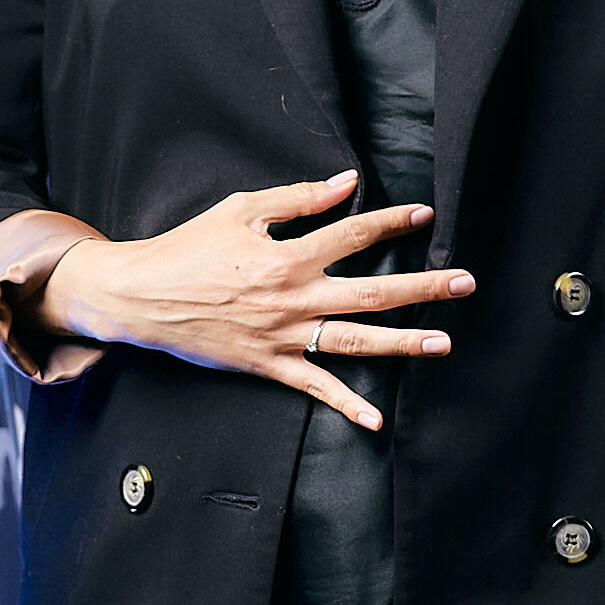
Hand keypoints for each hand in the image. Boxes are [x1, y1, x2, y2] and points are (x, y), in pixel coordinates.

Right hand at [42, 170, 473, 432]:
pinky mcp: (268, 365)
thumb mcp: (240, 210)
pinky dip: (346, 406)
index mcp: (286, 255)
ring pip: (355, 341)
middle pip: (372, 292)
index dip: (393, 223)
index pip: (353, 234)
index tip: (426, 218)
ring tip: (444, 342)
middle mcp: (292, 298)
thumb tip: (347, 183)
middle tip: (465, 282)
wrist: (140, 297)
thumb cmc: (187, 249)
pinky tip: (376, 421)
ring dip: (404, 343)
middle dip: (423, 287)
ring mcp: (283, 336)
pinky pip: (315, 388)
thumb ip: (298, 199)